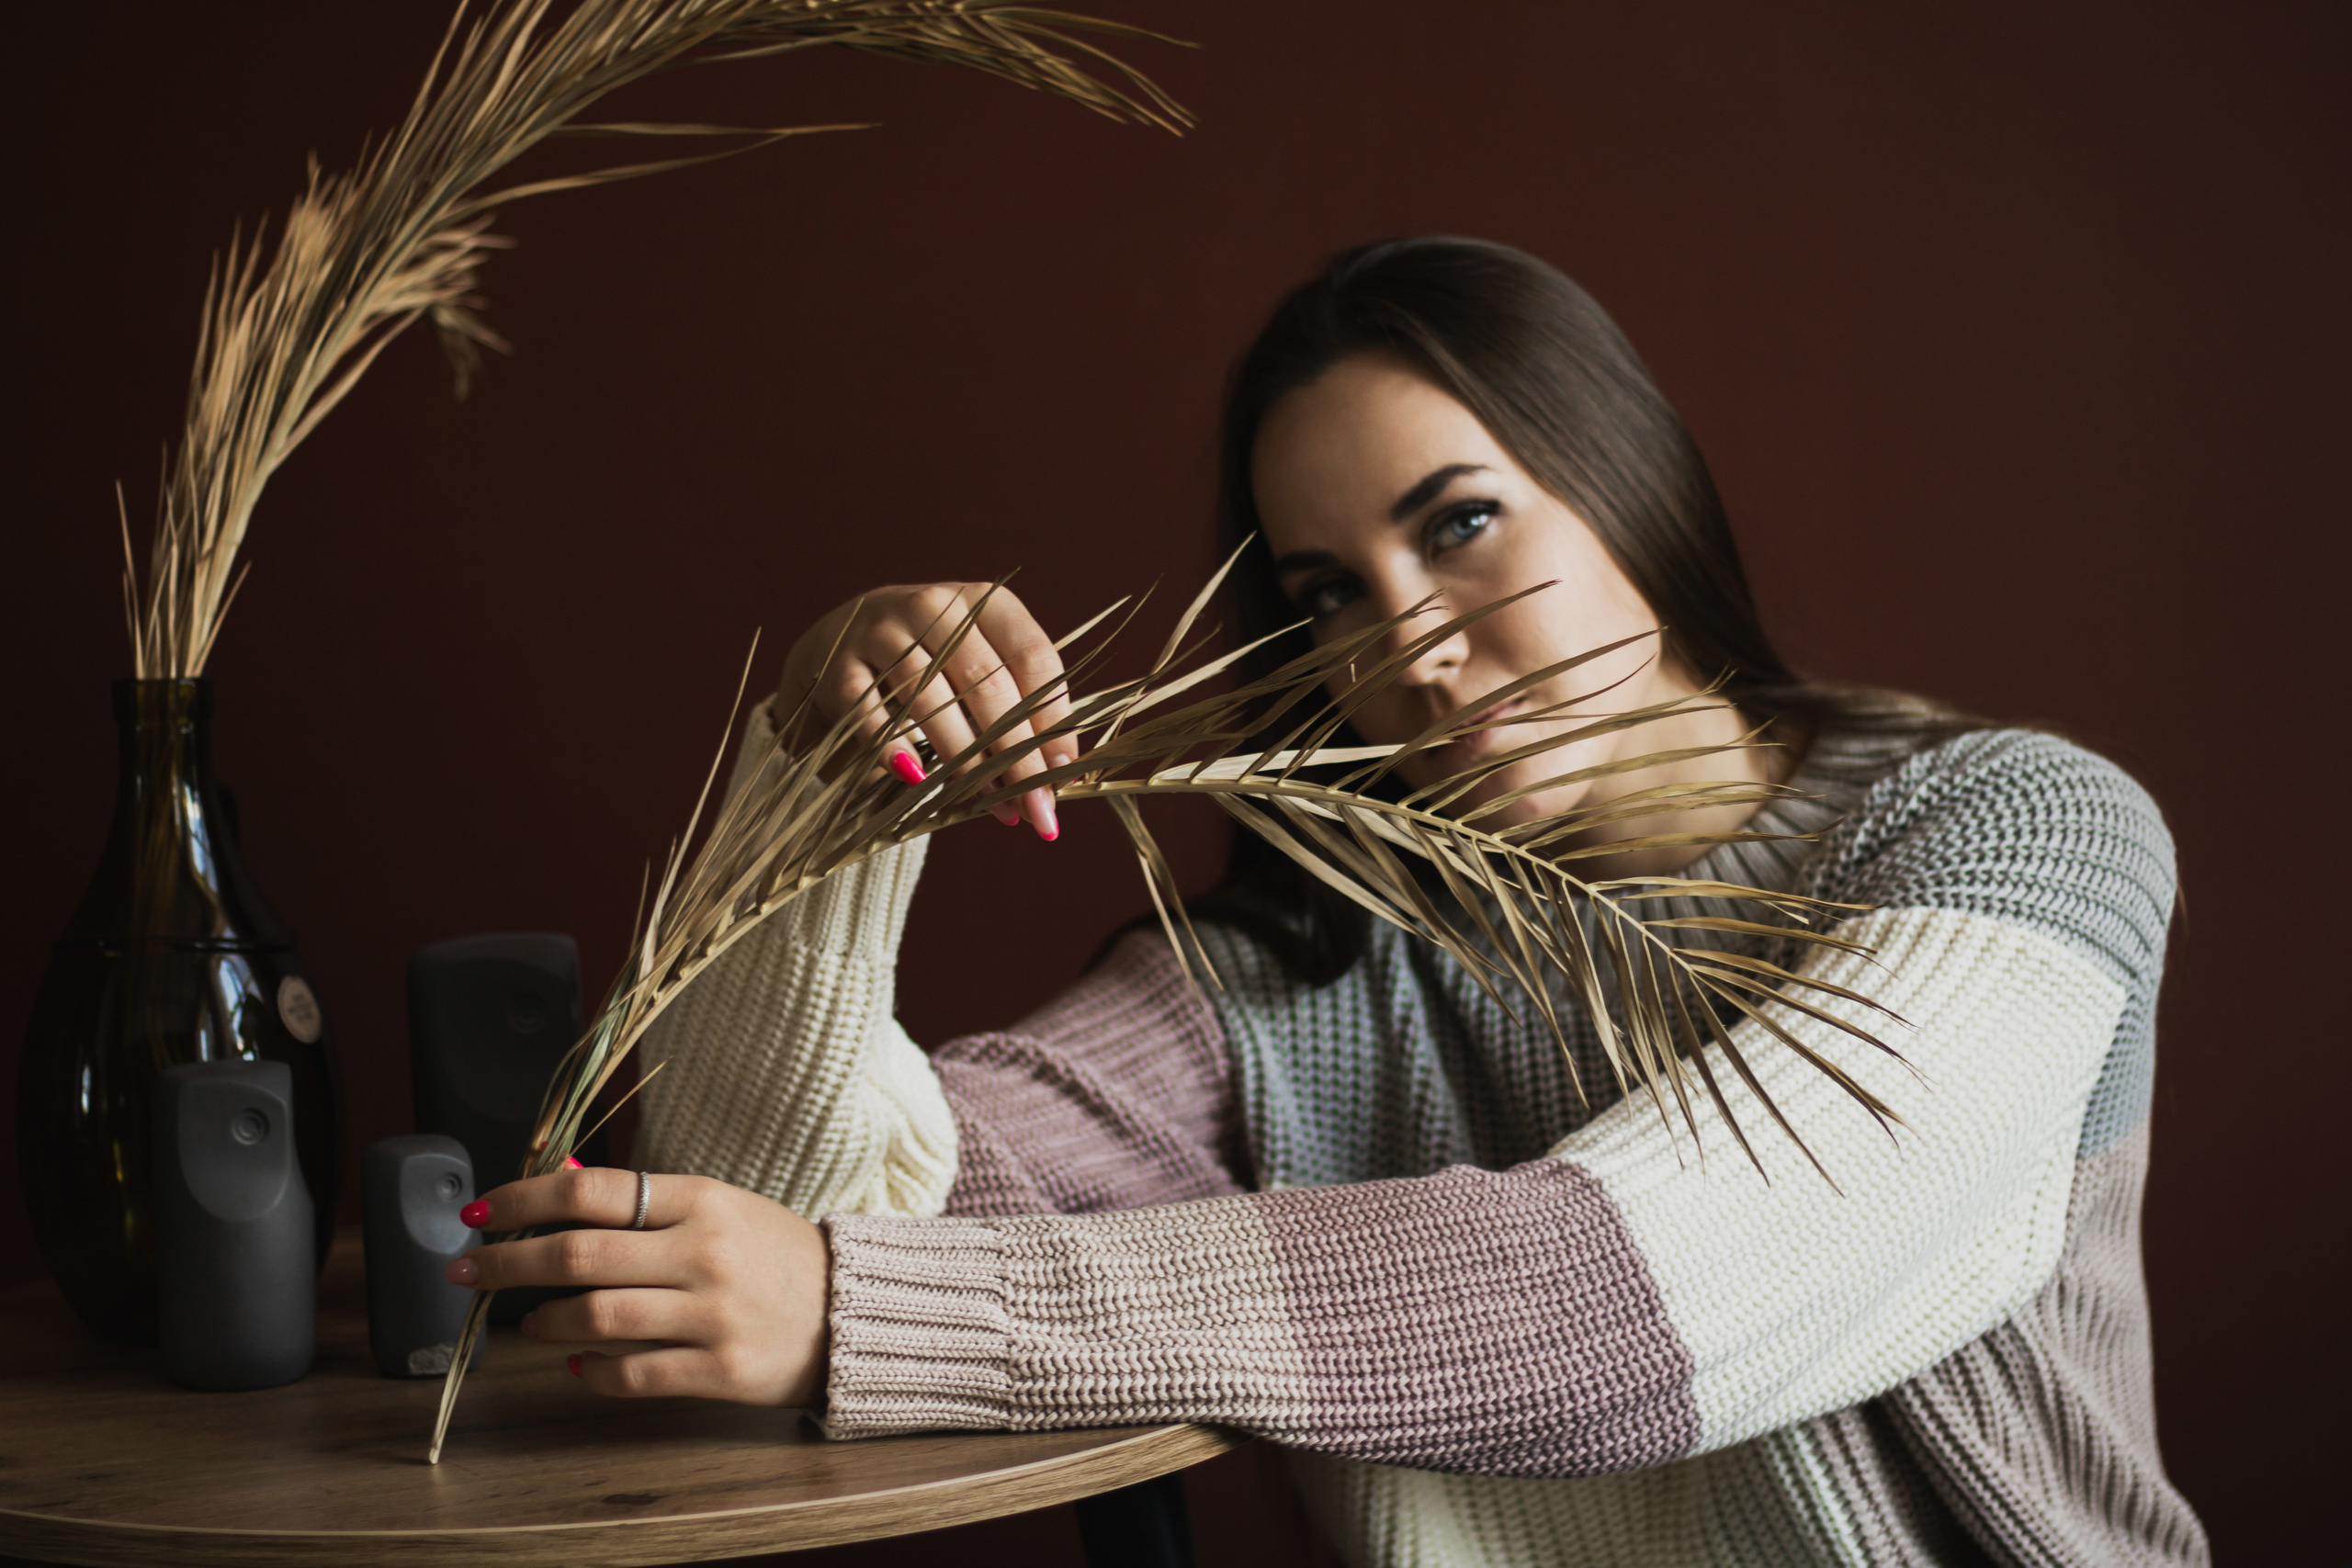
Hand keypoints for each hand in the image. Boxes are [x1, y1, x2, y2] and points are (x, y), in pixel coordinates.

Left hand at [447, 1167, 828, 1406]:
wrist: (854, 1308)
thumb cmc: (775, 1254)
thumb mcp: (720, 1207)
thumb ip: (646, 1204)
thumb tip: (558, 1187)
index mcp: (702, 1200)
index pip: (591, 1192)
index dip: (522, 1201)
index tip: (480, 1213)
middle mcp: (704, 1253)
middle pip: (578, 1256)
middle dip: (507, 1264)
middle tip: (468, 1271)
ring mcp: (713, 1315)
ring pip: (596, 1319)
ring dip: (545, 1323)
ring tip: (529, 1323)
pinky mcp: (721, 1370)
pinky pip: (631, 1375)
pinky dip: (591, 1373)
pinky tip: (577, 1365)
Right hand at [777, 582, 1074, 839]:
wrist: (843, 639)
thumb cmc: (935, 660)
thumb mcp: (982, 662)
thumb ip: (1021, 704)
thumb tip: (1060, 772)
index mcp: (985, 602)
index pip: (1033, 658)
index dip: (1053, 721)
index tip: (1063, 775)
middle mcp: (934, 606)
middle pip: (986, 684)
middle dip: (1015, 755)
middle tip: (1034, 810)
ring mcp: (882, 633)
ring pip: (930, 699)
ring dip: (963, 759)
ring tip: (986, 802)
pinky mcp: (841, 666)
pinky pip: (868, 712)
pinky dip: (892, 748)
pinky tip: (917, 780)